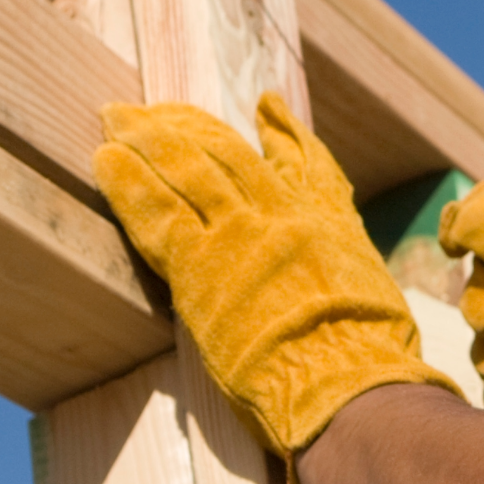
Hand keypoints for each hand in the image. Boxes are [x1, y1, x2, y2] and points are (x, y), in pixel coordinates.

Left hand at [95, 94, 459, 466]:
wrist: (347, 378)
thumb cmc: (372, 357)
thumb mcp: (379, 299)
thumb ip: (354, 282)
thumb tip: (355, 303)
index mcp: (330, 225)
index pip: (306, 165)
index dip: (284, 132)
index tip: (266, 106)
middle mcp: (283, 215)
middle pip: (230, 154)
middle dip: (192, 126)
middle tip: (160, 110)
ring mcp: (240, 234)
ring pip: (187, 167)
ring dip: (148, 138)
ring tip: (118, 117)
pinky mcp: (199, 264)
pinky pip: (154, 211)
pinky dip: (127, 182)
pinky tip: (105, 159)